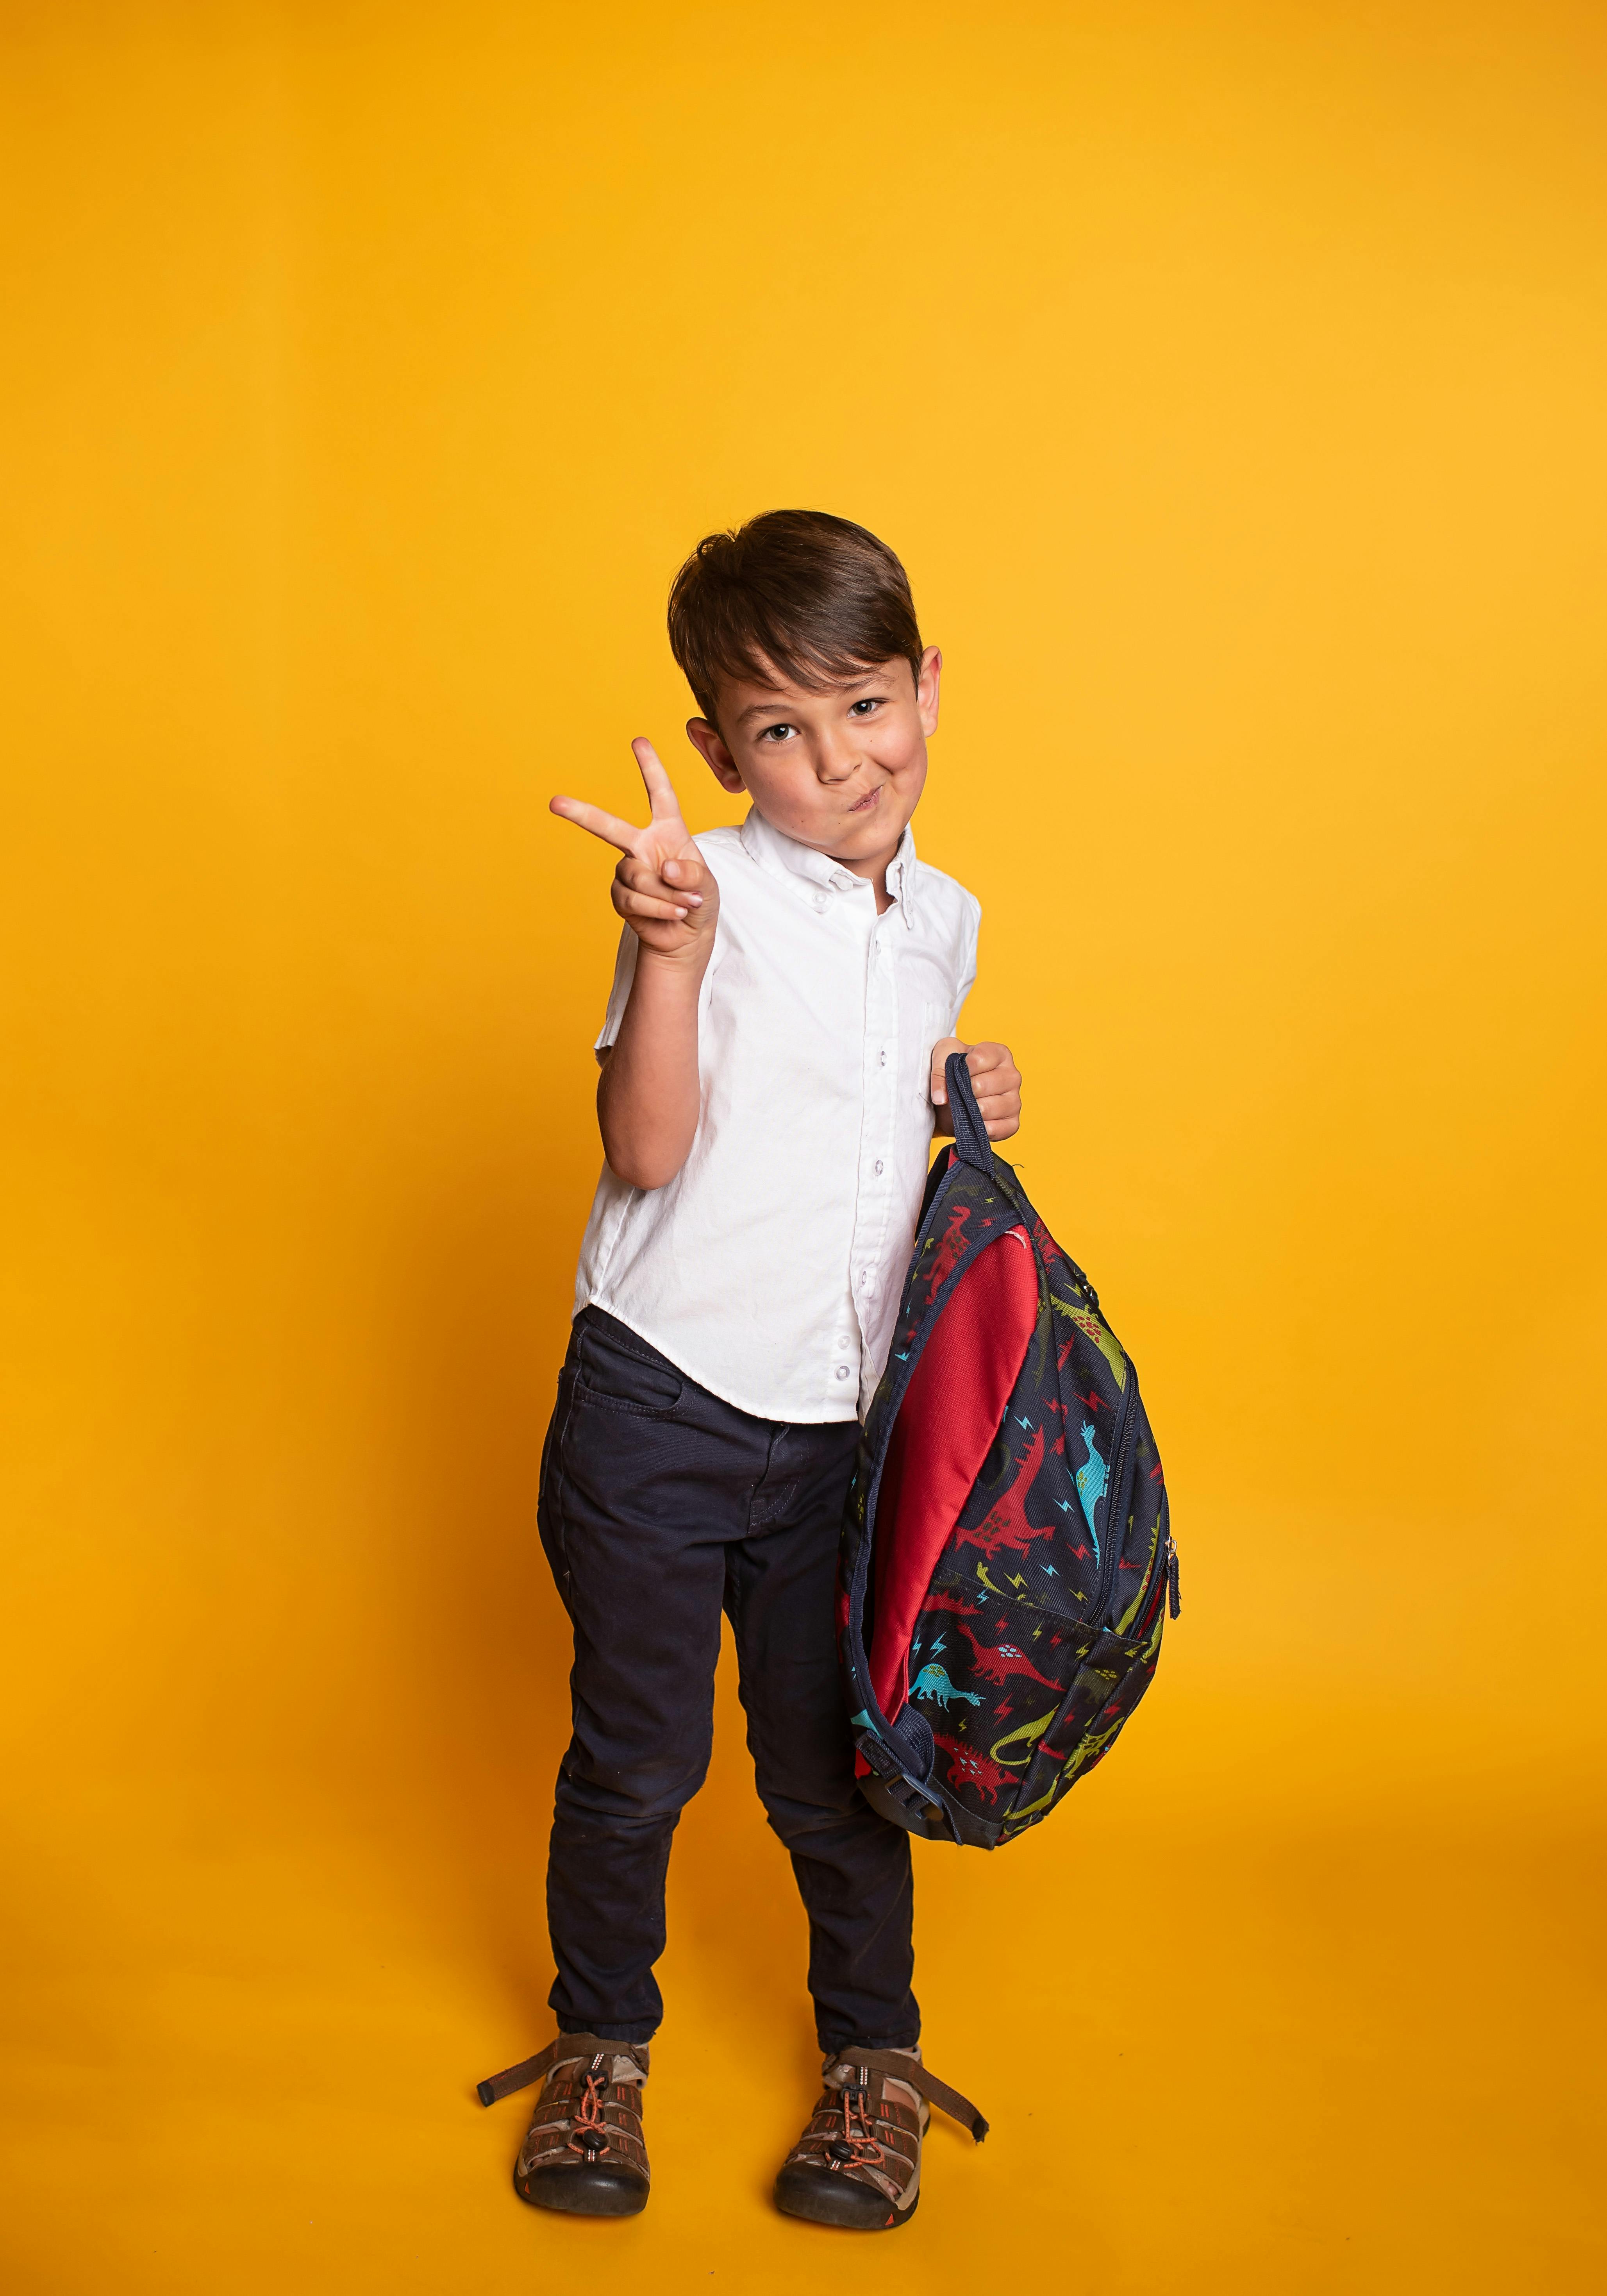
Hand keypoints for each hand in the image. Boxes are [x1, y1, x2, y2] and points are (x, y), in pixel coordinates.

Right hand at [551, 739, 718, 961]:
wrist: (687, 937)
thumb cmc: (699, 902)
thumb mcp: (707, 884)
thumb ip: (691, 872)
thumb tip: (663, 867)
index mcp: (667, 831)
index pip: (660, 794)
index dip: (650, 768)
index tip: (638, 741)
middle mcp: (642, 846)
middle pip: (609, 827)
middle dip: (581, 814)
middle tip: (555, 803)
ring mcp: (628, 871)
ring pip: (635, 876)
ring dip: (664, 894)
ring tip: (683, 904)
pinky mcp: (620, 896)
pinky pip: (632, 899)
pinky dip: (657, 909)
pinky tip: (672, 914)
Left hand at [930, 1038, 1021, 1140]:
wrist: (955, 1092)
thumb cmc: (954, 1068)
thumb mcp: (941, 1057)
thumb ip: (939, 1070)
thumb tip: (940, 1098)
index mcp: (999, 1054)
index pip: (980, 1059)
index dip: (962, 1068)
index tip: (954, 1072)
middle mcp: (1012, 1076)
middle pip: (983, 1085)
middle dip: (963, 1092)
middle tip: (957, 1093)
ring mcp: (1015, 1100)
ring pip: (988, 1109)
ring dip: (968, 1111)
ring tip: (963, 1107)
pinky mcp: (1013, 1123)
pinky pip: (997, 1129)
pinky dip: (979, 1129)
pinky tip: (972, 1123)